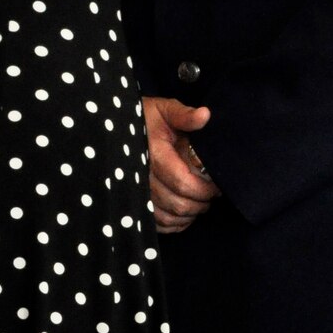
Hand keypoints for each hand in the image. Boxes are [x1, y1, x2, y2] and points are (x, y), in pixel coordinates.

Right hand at [145, 96, 216, 233]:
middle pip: (178, 204)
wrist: (116, 127)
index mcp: (155, 156)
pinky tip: (183, 214)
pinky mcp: (135, 203)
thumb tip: (205, 115)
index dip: (204, 190)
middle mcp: (143, 178)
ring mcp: (137, 193)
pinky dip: (173, 223)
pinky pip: (157, 223)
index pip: (183, 183)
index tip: (217, 187)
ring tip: (199, 203)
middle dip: (200, 203)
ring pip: (168, 216)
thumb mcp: (164, 110)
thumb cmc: (145, 118)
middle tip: (211, 196)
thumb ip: (184, 115)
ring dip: (188, 214)